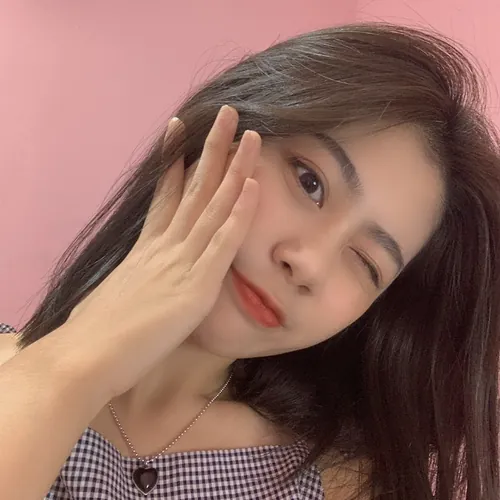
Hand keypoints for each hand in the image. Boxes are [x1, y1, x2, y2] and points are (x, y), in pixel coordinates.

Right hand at [64, 105, 260, 397]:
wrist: (85, 359)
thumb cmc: (96, 336)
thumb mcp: (119, 296)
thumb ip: (135, 281)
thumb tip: (137, 280)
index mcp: (147, 249)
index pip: (166, 197)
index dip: (175, 163)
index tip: (181, 132)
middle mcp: (165, 247)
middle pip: (194, 189)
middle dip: (211, 149)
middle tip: (225, 113)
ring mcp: (181, 262)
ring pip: (212, 207)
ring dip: (233, 168)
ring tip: (247, 133)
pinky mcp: (195, 286)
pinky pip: (221, 242)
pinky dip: (238, 213)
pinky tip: (253, 184)